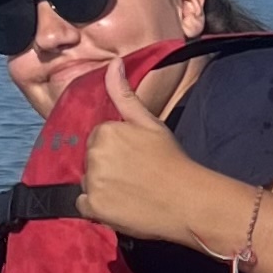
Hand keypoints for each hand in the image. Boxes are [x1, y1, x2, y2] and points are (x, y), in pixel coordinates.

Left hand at [77, 50, 210, 246]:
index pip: (96, 140)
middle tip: (135, 176)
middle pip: (89, 161)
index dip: (116, 150)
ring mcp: (93, 182)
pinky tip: (121, 206)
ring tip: (130, 192)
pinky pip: (84, 206)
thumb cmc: (171, 159)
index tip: (135, 158)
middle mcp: (94, 155)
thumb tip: (113, 63)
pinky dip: (98, 208)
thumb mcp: (149, 122)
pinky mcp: (94, 207)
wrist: (188, 200)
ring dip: (102, 188)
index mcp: (104, 131)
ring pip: (86, 183)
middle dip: (106, 168)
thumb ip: (125, 94)